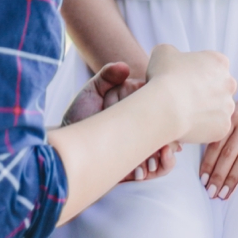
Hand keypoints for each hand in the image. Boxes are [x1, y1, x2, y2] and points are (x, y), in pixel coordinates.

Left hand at [62, 62, 178, 182]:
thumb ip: (107, 76)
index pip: (164, 104)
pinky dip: (160, 169)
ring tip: (155, 160)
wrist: (66, 144)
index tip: (163, 118)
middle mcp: (145, 125)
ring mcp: (144, 145)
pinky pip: (158, 169)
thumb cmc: (79, 114)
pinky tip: (146, 171)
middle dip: (171, 139)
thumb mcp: (91, 92)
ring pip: (169, 150)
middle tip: (164, 146)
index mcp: (140, 104)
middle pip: (171, 130)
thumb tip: (125, 67)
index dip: (168, 112)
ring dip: (167, 157)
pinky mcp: (138, 164)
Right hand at [146, 44, 236, 144]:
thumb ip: (172, 52)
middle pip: (219, 88)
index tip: (184, 81)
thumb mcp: (163, 52)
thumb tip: (171, 59)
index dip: (197, 74)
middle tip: (185, 99)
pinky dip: (203, 128)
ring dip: (206, 111)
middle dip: (206, 93)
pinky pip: (214, 128)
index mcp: (219, 62)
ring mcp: (228, 106)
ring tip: (184, 114)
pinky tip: (188, 126)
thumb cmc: (164, 77)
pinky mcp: (224, 127)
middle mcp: (229, 83)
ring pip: (218, 109)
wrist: (165, 107)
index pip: (212, 67)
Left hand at [200, 81, 237, 199]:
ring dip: (233, 177)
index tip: (203, 181)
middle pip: (228, 153)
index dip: (208, 164)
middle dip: (218, 176)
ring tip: (225, 193)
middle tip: (211, 193)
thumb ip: (226, 126)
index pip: (216, 144)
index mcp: (233, 117)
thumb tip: (208, 149)